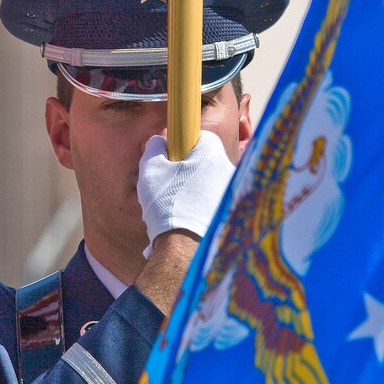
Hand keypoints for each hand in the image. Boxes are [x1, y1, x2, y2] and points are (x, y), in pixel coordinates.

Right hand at [137, 131, 234, 257]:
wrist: (186, 247)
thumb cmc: (168, 204)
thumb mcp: (150, 169)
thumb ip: (154, 147)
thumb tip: (158, 142)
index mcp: (212, 151)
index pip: (199, 137)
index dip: (182, 146)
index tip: (171, 159)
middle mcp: (228, 168)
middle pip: (206, 160)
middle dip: (188, 169)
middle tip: (169, 184)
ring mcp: (233, 191)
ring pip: (210, 182)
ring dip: (195, 189)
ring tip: (176, 205)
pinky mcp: (233, 210)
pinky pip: (214, 201)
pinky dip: (202, 206)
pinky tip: (187, 218)